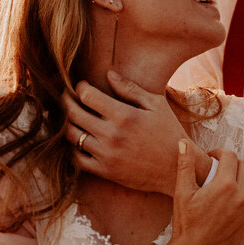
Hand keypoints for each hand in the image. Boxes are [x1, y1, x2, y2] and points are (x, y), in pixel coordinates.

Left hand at [64, 71, 209, 194]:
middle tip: (67, 96)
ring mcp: (107, 155)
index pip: (87, 96)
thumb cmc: (169, 132)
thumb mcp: (155, 105)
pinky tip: (79, 139)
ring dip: (67, 123)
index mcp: (124, 116)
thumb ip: (130, 89)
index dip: (79, 87)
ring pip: (72, 136)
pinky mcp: (105, 171)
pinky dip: (73, 148)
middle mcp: (112, 135)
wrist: (177, 169)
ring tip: (71, 116)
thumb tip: (108, 74)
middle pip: (73, 113)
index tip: (81, 85)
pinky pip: (77, 159)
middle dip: (66, 100)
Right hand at [171, 146, 243, 244]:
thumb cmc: (186, 223)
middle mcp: (241, 196)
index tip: (213, 157)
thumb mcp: (182, 192)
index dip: (220, 153)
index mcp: (223, 184)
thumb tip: (183, 142)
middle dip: (235, 164)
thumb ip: (185, 165)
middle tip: (225, 169)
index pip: (229, 156)